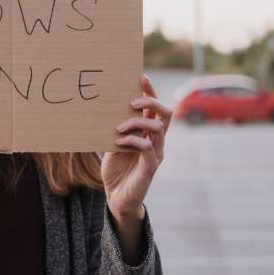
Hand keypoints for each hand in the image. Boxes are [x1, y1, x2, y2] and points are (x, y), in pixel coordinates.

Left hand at [103, 75, 170, 219]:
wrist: (116, 197)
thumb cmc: (116, 169)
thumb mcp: (113, 143)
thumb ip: (117, 128)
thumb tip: (108, 107)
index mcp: (148, 133)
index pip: (155, 107)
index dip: (150, 91)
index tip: (140, 76)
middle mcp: (156, 141)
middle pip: (166, 113)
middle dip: (151, 101)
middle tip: (132, 101)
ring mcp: (156, 153)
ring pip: (157, 128)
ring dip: (137, 122)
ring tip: (119, 127)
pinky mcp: (151, 166)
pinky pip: (147, 147)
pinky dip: (133, 140)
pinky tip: (119, 142)